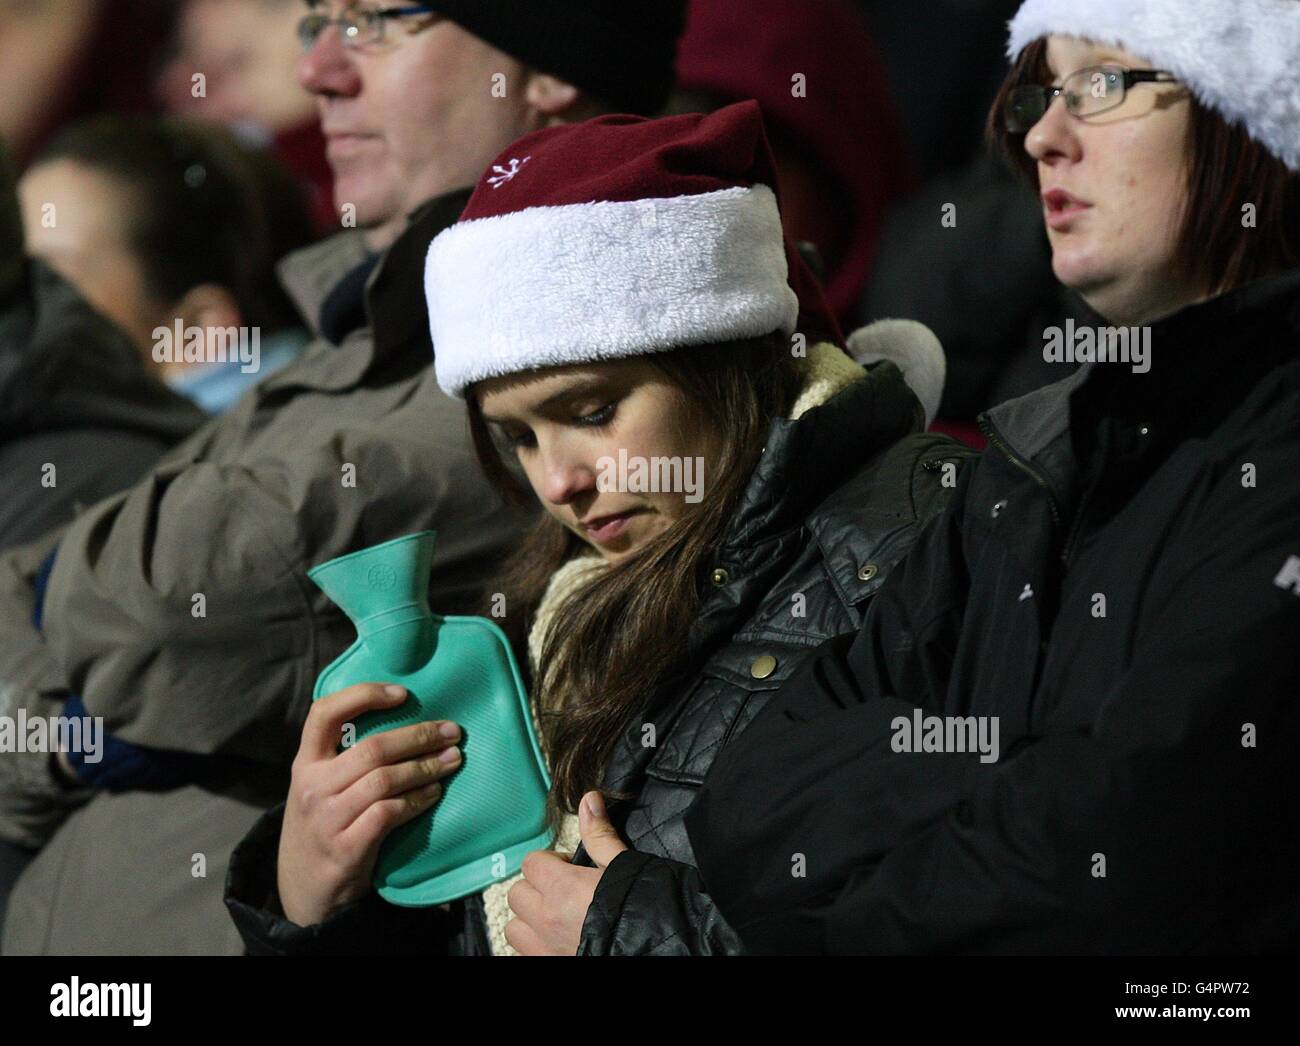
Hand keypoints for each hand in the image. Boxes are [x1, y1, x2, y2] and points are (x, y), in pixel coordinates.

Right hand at [277, 683, 461, 926]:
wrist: (303, 894)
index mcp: (305, 763)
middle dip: (419, 736)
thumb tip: (404, 725)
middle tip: (452, 732)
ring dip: (426, 767)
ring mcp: (328, 818)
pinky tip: (434, 794)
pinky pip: (390, 813)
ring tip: (452, 761)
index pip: (324, 713)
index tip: (403, 693)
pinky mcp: (346, 847)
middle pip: (372, 748)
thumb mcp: (318, 789)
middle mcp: (312, 786)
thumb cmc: (322, 829)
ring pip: (385, 779)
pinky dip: (418, 800)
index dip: (363, 695)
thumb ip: (343, 760)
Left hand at [505, 790, 627, 954]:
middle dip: (536, 889)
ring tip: (554, 918)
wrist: (657, 950)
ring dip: (529, 920)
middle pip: (517, 894)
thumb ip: (599, 835)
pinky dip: (534, 945)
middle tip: (563, 892)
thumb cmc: (643, 908)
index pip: (531, 862)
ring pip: (515, 928)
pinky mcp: (546, 964)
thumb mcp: (624, 866)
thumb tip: (588, 800)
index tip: (570, 869)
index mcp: (562, 888)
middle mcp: (546, 919)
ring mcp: (544, 948)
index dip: (550, 862)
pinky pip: (523, 952)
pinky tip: (556, 940)